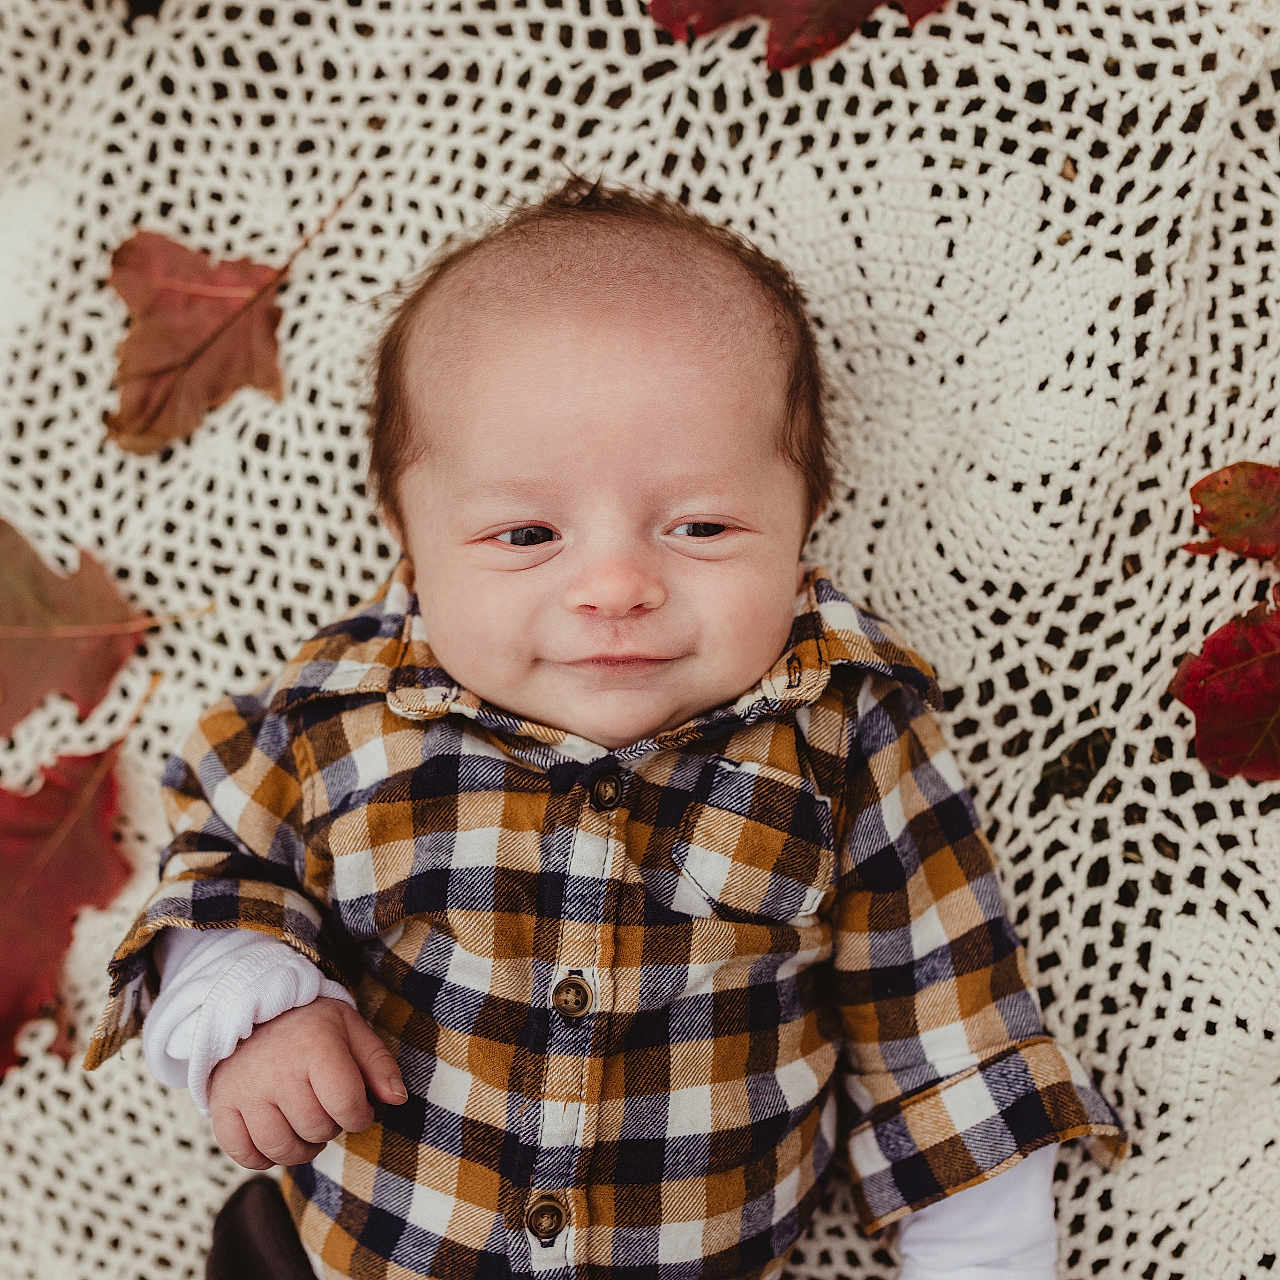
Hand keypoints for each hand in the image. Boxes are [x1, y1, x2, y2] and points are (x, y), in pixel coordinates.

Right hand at [207, 996, 406, 1169]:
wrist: (253, 1007)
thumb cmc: (310, 1023)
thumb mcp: (351, 1029)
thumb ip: (378, 1063)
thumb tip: (398, 1098)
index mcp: (315, 1047)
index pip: (347, 1106)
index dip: (360, 1116)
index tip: (357, 1107)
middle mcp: (277, 1070)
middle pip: (316, 1129)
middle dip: (331, 1128)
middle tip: (328, 1109)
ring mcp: (246, 1090)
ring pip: (281, 1148)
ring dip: (301, 1148)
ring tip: (306, 1126)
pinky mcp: (222, 1104)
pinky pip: (243, 1153)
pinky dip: (263, 1157)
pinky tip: (276, 1137)